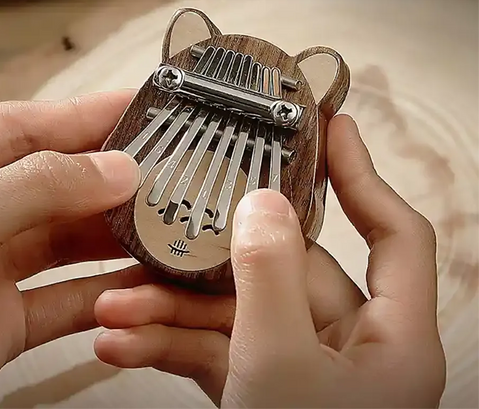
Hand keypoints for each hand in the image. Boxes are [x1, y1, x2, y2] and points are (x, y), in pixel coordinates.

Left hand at [0, 91, 151, 408]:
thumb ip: (39, 185)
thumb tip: (118, 168)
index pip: (32, 126)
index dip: (90, 113)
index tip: (144, 106)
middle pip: (62, 184)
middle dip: (116, 178)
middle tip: (170, 169)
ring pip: (72, 242)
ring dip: (119, 237)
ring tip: (167, 223)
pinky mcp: (4, 321)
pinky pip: (69, 300)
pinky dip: (107, 294)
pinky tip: (142, 284)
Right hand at [93, 114, 445, 407]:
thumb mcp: (282, 368)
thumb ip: (273, 277)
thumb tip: (264, 204)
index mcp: (390, 337)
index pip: (393, 231)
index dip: (363, 174)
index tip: (333, 128)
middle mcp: (349, 345)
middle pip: (285, 270)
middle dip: (215, 261)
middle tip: (174, 223)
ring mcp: (299, 365)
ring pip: (238, 312)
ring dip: (175, 310)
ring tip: (119, 304)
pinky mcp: (259, 388)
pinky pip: (216, 351)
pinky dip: (172, 345)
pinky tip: (125, 341)